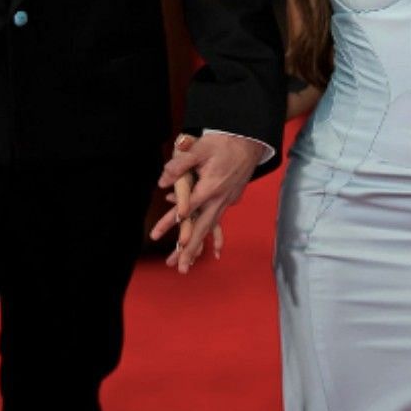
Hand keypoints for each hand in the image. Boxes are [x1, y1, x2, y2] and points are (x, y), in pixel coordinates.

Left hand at [150, 132, 258, 272]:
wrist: (250, 141)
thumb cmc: (223, 143)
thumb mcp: (200, 148)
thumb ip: (180, 164)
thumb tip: (162, 181)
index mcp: (209, 188)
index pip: (186, 208)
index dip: (171, 221)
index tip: (160, 236)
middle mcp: (218, 200)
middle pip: (201, 229)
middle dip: (189, 250)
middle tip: (180, 269)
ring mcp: (225, 202)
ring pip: (209, 229)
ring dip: (197, 248)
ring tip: (187, 265)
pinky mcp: (229, 200)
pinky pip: (218, 222)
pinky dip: (216, 237)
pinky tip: (217, 251)